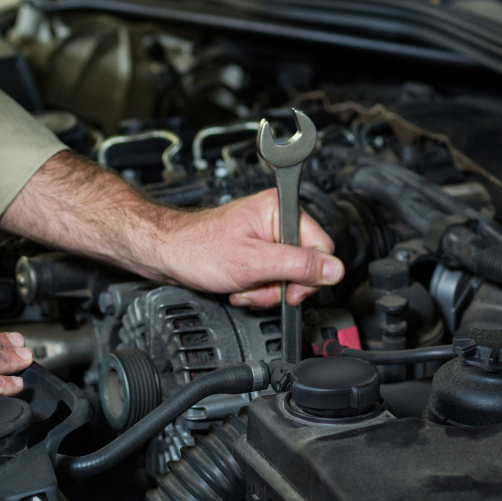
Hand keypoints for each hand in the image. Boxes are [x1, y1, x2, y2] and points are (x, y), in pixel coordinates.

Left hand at [160, 188, 343, 306]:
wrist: (167, 254)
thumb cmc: (198, 249)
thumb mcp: (253, 262)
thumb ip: (297, 265)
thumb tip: (334, 269)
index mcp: (279, 210)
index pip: (322, 248)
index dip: (308, 275)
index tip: (289, 289)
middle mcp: (275, 219)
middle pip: (304, 265)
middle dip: (280, 286)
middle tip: (257, 286)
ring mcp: (265, 236)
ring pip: (286, 276)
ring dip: (264, 291)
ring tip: (242, 285)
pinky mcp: (255, 251)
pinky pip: (270, 277)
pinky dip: (255, 288)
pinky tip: (238, 285)